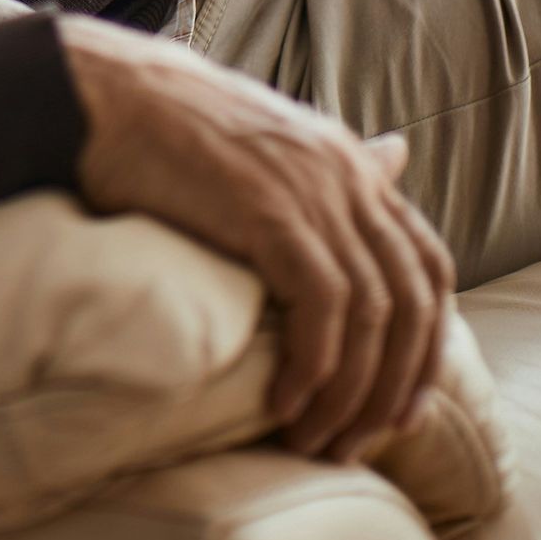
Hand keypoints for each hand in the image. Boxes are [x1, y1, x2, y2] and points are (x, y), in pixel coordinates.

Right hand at [58, 15, 452, 462]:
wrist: (111, 96)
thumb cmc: (174, 129)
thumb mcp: (270, 147)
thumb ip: (332, 172)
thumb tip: (395, 153)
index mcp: (350, 164)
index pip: (429, 266)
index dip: (429, 346)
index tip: (406, 408)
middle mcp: (347, 176)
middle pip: (411, 301)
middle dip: (395, 387)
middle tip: (359, 443)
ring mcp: (315, 192)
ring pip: (372, 316)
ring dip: (350, 395)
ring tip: (314, 442)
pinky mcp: (274, 213)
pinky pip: (323, 309)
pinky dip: (314, 367)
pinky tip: (286, 403)